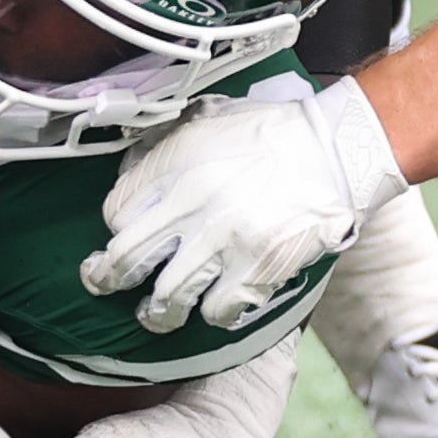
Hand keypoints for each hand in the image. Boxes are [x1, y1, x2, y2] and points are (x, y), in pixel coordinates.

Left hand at [83, 80, 406, 334]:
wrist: (333, 150)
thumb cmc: (270, 133)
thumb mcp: (205, 121)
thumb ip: (164, 149)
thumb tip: (131, 174)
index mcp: (175, 165)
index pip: (117, 211)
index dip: (115, 228)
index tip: (122, 235)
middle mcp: (192, 204)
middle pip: (126, 259)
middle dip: (107, 279)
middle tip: (104, 285)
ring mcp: (223, 241)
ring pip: (166, 297)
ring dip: (155, 313)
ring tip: (155, 315)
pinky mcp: (256, 269)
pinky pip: (217, 310)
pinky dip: (213, 314)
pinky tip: (214, 307)